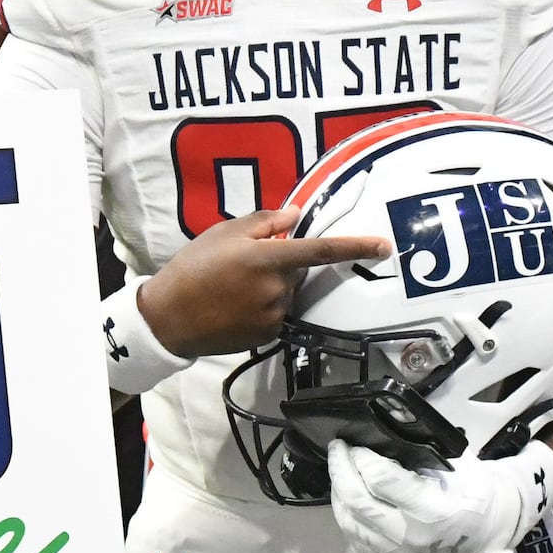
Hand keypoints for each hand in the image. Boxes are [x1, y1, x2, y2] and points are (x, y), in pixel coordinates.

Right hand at [131, 206, 390, 358]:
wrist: (169, 318)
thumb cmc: (193, 268)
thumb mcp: (224, 233)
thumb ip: (265, 222)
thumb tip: (296, 216)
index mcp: (268, 258)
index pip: (322, 250)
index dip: (356, 247)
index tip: (384, 246)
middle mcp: (277, 289)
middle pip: (297, 270)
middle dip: (280, 263)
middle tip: (241, 264)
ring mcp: (274, 315)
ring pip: (286, 292)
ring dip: (270, 285)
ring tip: (232, 287)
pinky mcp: (267, 335)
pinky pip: (276, 313)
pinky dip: (262, 306)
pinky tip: (234, 305)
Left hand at [324, 439, 552, 552]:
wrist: (486, 531)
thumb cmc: (472, 491)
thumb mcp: (455, 464)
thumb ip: (417, 454)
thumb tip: (377, 440)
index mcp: (433, 510)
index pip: (381, 480)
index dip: (361, 458)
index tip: (355, 444)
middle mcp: (412, 538)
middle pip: (357, 502)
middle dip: (340, 470)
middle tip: (337, 450)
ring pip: (350, 522)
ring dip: (340, 493)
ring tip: (342, 472)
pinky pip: (355, 541)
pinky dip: (347, 517)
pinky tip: (350, 501)